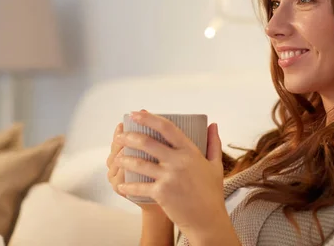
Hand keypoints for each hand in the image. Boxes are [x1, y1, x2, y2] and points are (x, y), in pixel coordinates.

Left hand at [114, 110, 234, 240]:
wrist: (207, 219)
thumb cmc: (211, 192)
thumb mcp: (215, 165)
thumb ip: (213, 143)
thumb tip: (213, 124)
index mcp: (190, 151)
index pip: (167, 127)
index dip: (149, 118)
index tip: (136, 113)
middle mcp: (178, 161)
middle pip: (147, 142)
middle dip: (129, 137)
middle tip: (120, 136)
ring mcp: (168, 177)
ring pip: (139, 163)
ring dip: (124, 159)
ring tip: (118, 157)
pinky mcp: (161, 192)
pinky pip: (138, 186)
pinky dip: (127, 186)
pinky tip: (121, 185)